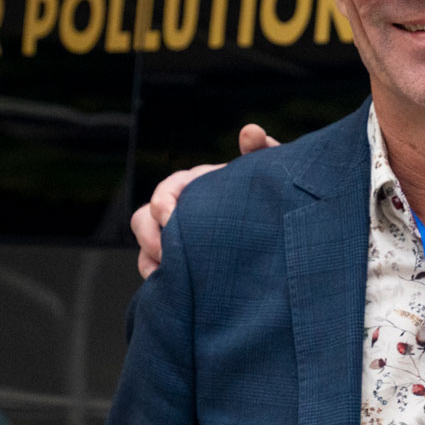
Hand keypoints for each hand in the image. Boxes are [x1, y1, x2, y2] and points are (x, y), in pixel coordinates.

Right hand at [133, 124, 279, 277]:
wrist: (281, 229)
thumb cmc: (270, 197)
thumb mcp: (269, 173)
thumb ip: (261, 151)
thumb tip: (250, 131)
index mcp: (195, 186)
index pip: (166, 191)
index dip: (164, 204)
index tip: (173, 221)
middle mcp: (180, 212)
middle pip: (143, 220)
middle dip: (150, 237)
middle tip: (170, 256)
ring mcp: (178, 240)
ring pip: (146, 250)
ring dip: (152, 262)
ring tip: (173, 278)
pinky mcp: (182, 265)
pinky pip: (158, 275)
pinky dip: (162, 283)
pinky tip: (181, 293)